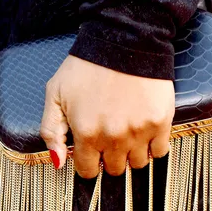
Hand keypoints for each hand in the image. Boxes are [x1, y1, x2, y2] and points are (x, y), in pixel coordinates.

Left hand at [40, 55, 174, 177]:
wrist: (125, 40)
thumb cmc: (87, 66)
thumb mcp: (55, 94)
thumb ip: (51, 131)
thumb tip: (58, 163)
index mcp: (87, 133)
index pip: (88, 171)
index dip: (88, 164)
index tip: (91, 154)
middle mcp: (113, 138)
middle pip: (114, 170)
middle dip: (109, 159)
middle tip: (109, 140)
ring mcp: (139, 132)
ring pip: (137, 164)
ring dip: (131, 154)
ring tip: (128, 135)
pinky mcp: (160, 122)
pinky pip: (159, 151)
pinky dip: (153, 147)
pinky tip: (145, 132)